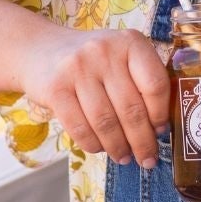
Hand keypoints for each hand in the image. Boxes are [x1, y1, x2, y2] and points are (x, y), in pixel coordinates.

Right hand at [16, 27, 169, 166]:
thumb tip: (159, 130)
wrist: (39, 49)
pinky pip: (80, 128)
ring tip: (124, 157)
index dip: (161, 114)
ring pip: (106, 122)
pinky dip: (93, 144)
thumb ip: (141, 82)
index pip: (155, 84)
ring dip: (118, 147)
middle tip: (148, 159)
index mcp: (130, 42)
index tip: (162, 131)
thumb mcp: (121, 58)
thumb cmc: (92, 61)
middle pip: (131, 108)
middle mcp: (105, 51)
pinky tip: (100, 148)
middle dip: (142, 141)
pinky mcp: (55, 88)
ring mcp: (78, 68)